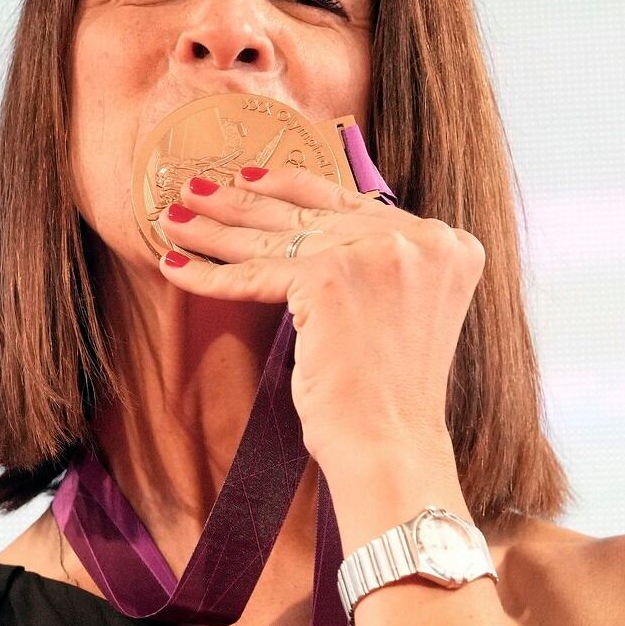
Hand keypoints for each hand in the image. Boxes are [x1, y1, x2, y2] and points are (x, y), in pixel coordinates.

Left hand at [153, 161, 484, 476]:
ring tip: (175, 218)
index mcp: (450, 244)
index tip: (255, 178)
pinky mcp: (330, 278)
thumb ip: (380, 267)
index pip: (356, 204)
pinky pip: (255, 273)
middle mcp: (421, 239)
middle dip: (247, 203)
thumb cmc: (387, 398)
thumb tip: (316, 233)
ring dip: (218, 228)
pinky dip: (209, 274)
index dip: (298, 189)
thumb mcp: (402, 311)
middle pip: (313, 215)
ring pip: (280, 239)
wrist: (389, 447)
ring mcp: (377, 254)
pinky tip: (174, 264)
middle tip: (198, 189)